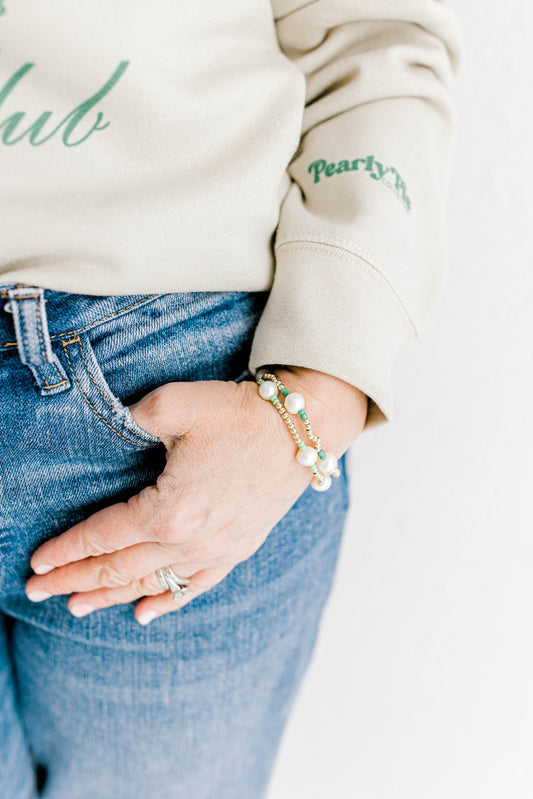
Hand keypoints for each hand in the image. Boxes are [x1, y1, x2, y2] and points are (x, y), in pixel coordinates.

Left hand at [25, 367, 367, 624]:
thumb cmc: (239, 415)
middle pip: (117, 569)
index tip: (36, 562)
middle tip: (37, 593)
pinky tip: (143, 614)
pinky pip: (194, 588)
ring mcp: (214, 552)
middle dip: (73, 582)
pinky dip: (166, 603)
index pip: (101, 537)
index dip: (65, 550)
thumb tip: (113, 426)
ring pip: (149, 584)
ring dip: (108, 598)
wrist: (302, 429)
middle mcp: (188, 541)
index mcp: (168, 510)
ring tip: (75, 608)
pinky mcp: (237, 550)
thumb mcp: (176, 403)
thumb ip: (132, 418)